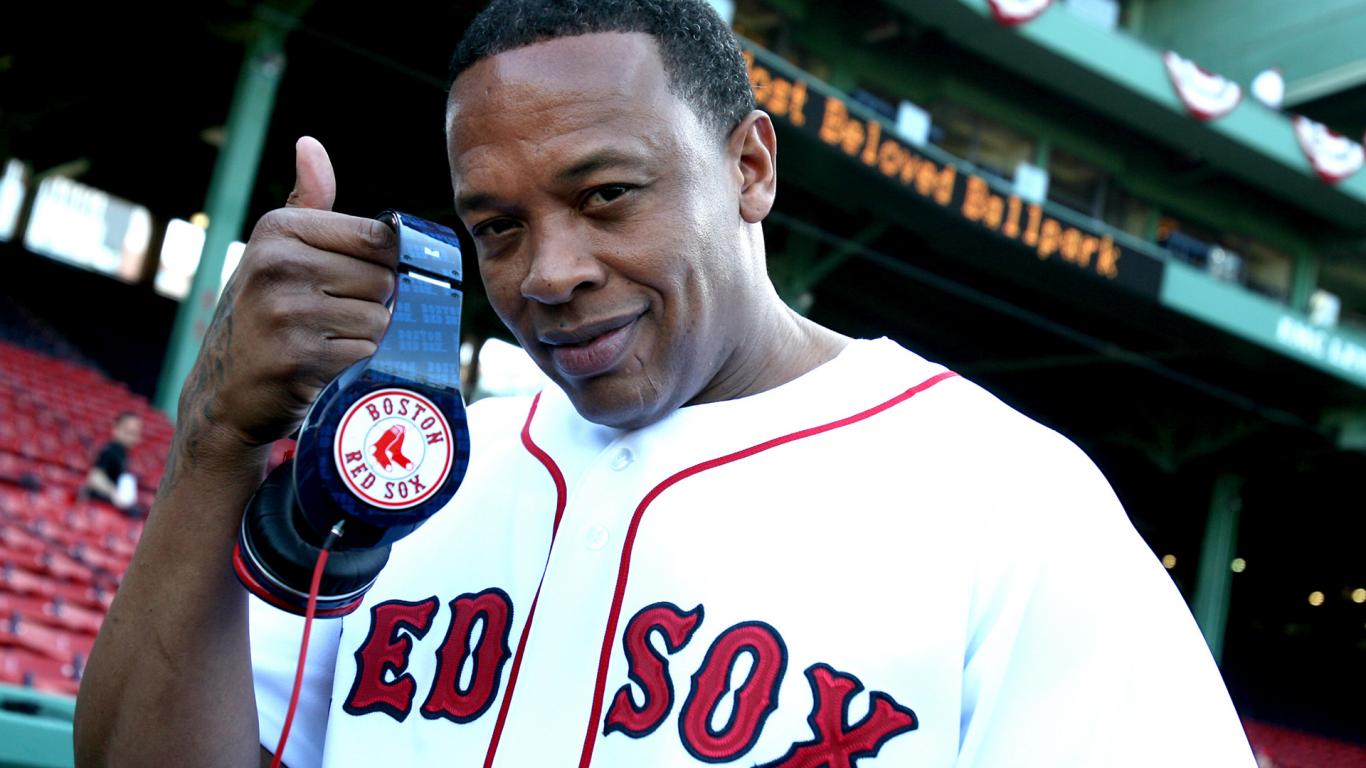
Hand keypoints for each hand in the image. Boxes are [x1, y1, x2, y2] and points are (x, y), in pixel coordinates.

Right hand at [177, 136, 396, 457]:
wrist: (224, 396)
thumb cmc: (263, 318)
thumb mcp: (276, 253)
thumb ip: (308, 203)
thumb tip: (310, 145)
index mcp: (279, 229)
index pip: (379, 237)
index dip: (384, 266)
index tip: (355, 283)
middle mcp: (279, 264)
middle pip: (386, 280)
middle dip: (374, 305)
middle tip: (335, 320)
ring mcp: (287, 312)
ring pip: (381, 319)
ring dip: (366, 338)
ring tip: (327, 342)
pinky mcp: (299, 359)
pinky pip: (367, 354)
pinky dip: (356, 366)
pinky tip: (324, 367)